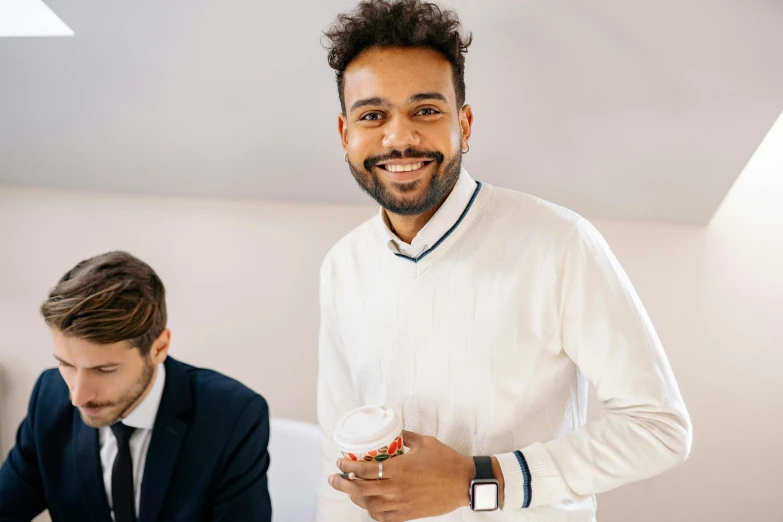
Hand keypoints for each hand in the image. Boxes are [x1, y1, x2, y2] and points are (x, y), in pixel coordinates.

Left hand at [328, 430, 494, 520]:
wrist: (464, 482)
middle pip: (360, 489)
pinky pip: (383, 517)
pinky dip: (372, 511)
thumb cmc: (446, 460)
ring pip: (369, 505)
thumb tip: (393, 432)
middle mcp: (396, 488)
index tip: (340, 462)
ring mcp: (401, 503)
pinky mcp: (408, 514)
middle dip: (343, 484)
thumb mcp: (424, 442)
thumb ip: (405, 437)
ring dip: (356, 497)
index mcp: (399, 469)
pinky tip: (369, 505)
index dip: (348, 467)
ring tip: (350, 490)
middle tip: (334, 479)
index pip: (364, 470)